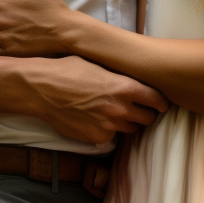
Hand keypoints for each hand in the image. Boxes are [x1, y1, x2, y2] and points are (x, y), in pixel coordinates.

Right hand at [28, 55, 167, 145]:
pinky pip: (110, 136)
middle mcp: (121, 108)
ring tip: (113, 112)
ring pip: (130, 129)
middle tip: (138, 109)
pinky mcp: (97, 137)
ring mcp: (109, 125)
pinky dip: (107, 130)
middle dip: (145, 114)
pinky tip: (95, 119)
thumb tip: (131, 78)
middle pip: (148, 119)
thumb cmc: (68, 70)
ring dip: (126, 123)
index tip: (160, 104)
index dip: (160, 103)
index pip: (157, 100)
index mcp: (125, 86)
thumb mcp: (98, 65)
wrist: (42, 89)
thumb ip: (119, 76)